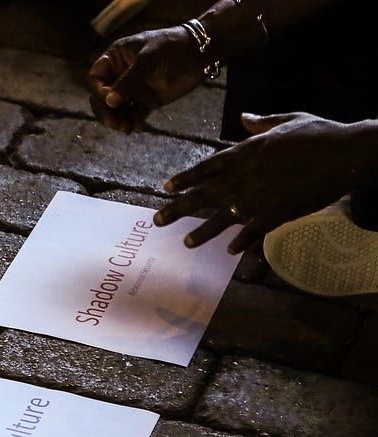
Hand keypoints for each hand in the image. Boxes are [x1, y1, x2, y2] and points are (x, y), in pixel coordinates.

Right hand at [86, 26, 208, 133]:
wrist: (203, 53)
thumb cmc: (173, 47)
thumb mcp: (149, 59)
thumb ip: (129, 80)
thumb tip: (109, 102)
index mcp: (115, 58)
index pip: (95, 78)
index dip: (98, 91)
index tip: (109, 101)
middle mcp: (121, 74)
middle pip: (102, 97)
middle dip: (106, 111)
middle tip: (113, 124)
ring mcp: (134, 89)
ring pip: (116, 109)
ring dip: (118, 120)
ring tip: (126, 129)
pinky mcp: (146, 101)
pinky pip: (133, 115)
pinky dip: (133, 123)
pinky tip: (137, 128)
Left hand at [154, 112, 354, 253]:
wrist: (348, 153)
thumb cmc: (320, 134)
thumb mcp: (288, 120)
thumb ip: (261, 122)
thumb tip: (244, 116)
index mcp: (247, 151)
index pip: (207, 167)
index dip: (185, 178)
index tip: (165, 187)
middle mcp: (247, 175)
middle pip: (205, 194)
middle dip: (178, 208)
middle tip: (157, 220)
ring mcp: (261, 195)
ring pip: (224, 217)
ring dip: (203, 231)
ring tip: (185, 243)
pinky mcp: (279, 211)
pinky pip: (254, 230)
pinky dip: (242, 241)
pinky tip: (229, 251)